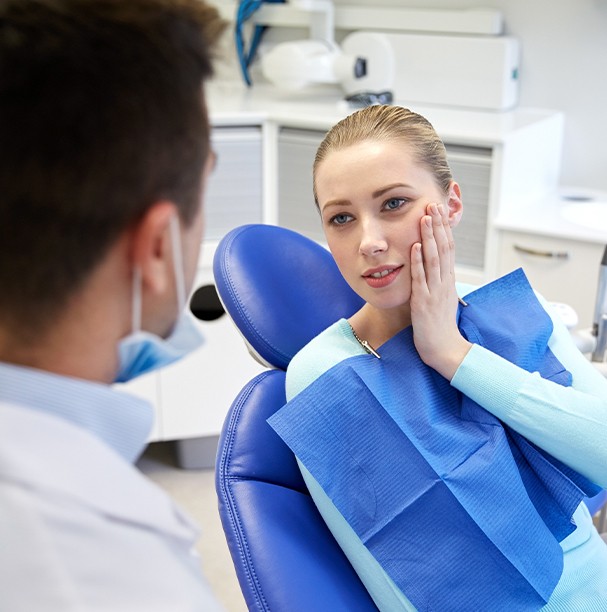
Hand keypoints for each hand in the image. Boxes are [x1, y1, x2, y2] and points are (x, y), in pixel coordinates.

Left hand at [409, 202, 471, 379]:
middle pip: (443, 248)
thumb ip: (438, 282)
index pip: (448, 248)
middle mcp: (444, 282)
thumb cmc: (440, 326)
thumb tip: (435, 266)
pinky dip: (418, 261)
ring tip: (425, 218)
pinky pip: (421, 278)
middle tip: (433, 204)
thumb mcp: (441, 298)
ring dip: (428, 237)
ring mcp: (435, 291)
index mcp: (448, 280)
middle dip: (438, 225)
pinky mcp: (424, 302)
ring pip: (434, 259)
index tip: (439, 210)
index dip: (444, 228)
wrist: (445, 350)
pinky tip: (413, 246)